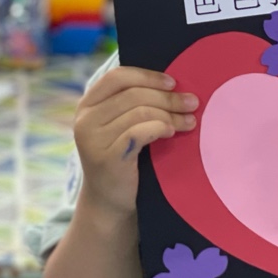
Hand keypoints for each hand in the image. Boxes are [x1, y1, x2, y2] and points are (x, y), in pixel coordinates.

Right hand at [73, 66, 196, 215]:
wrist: (110, 201)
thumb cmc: (123, 158)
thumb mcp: (119, 125)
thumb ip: (133, 104)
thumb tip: (172, 83)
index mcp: (87, 105)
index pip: (117, 77)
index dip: (147, 76)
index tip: (173, 83)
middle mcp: (85, 120)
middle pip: (133, 94)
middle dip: (167, 97)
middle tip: (192, 103)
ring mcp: (93, 139)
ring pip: (140, 112)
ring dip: (170, 115)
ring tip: (189, 122)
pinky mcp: (107, 157)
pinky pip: (140, 132)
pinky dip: (161, 128)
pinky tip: (171, 132)